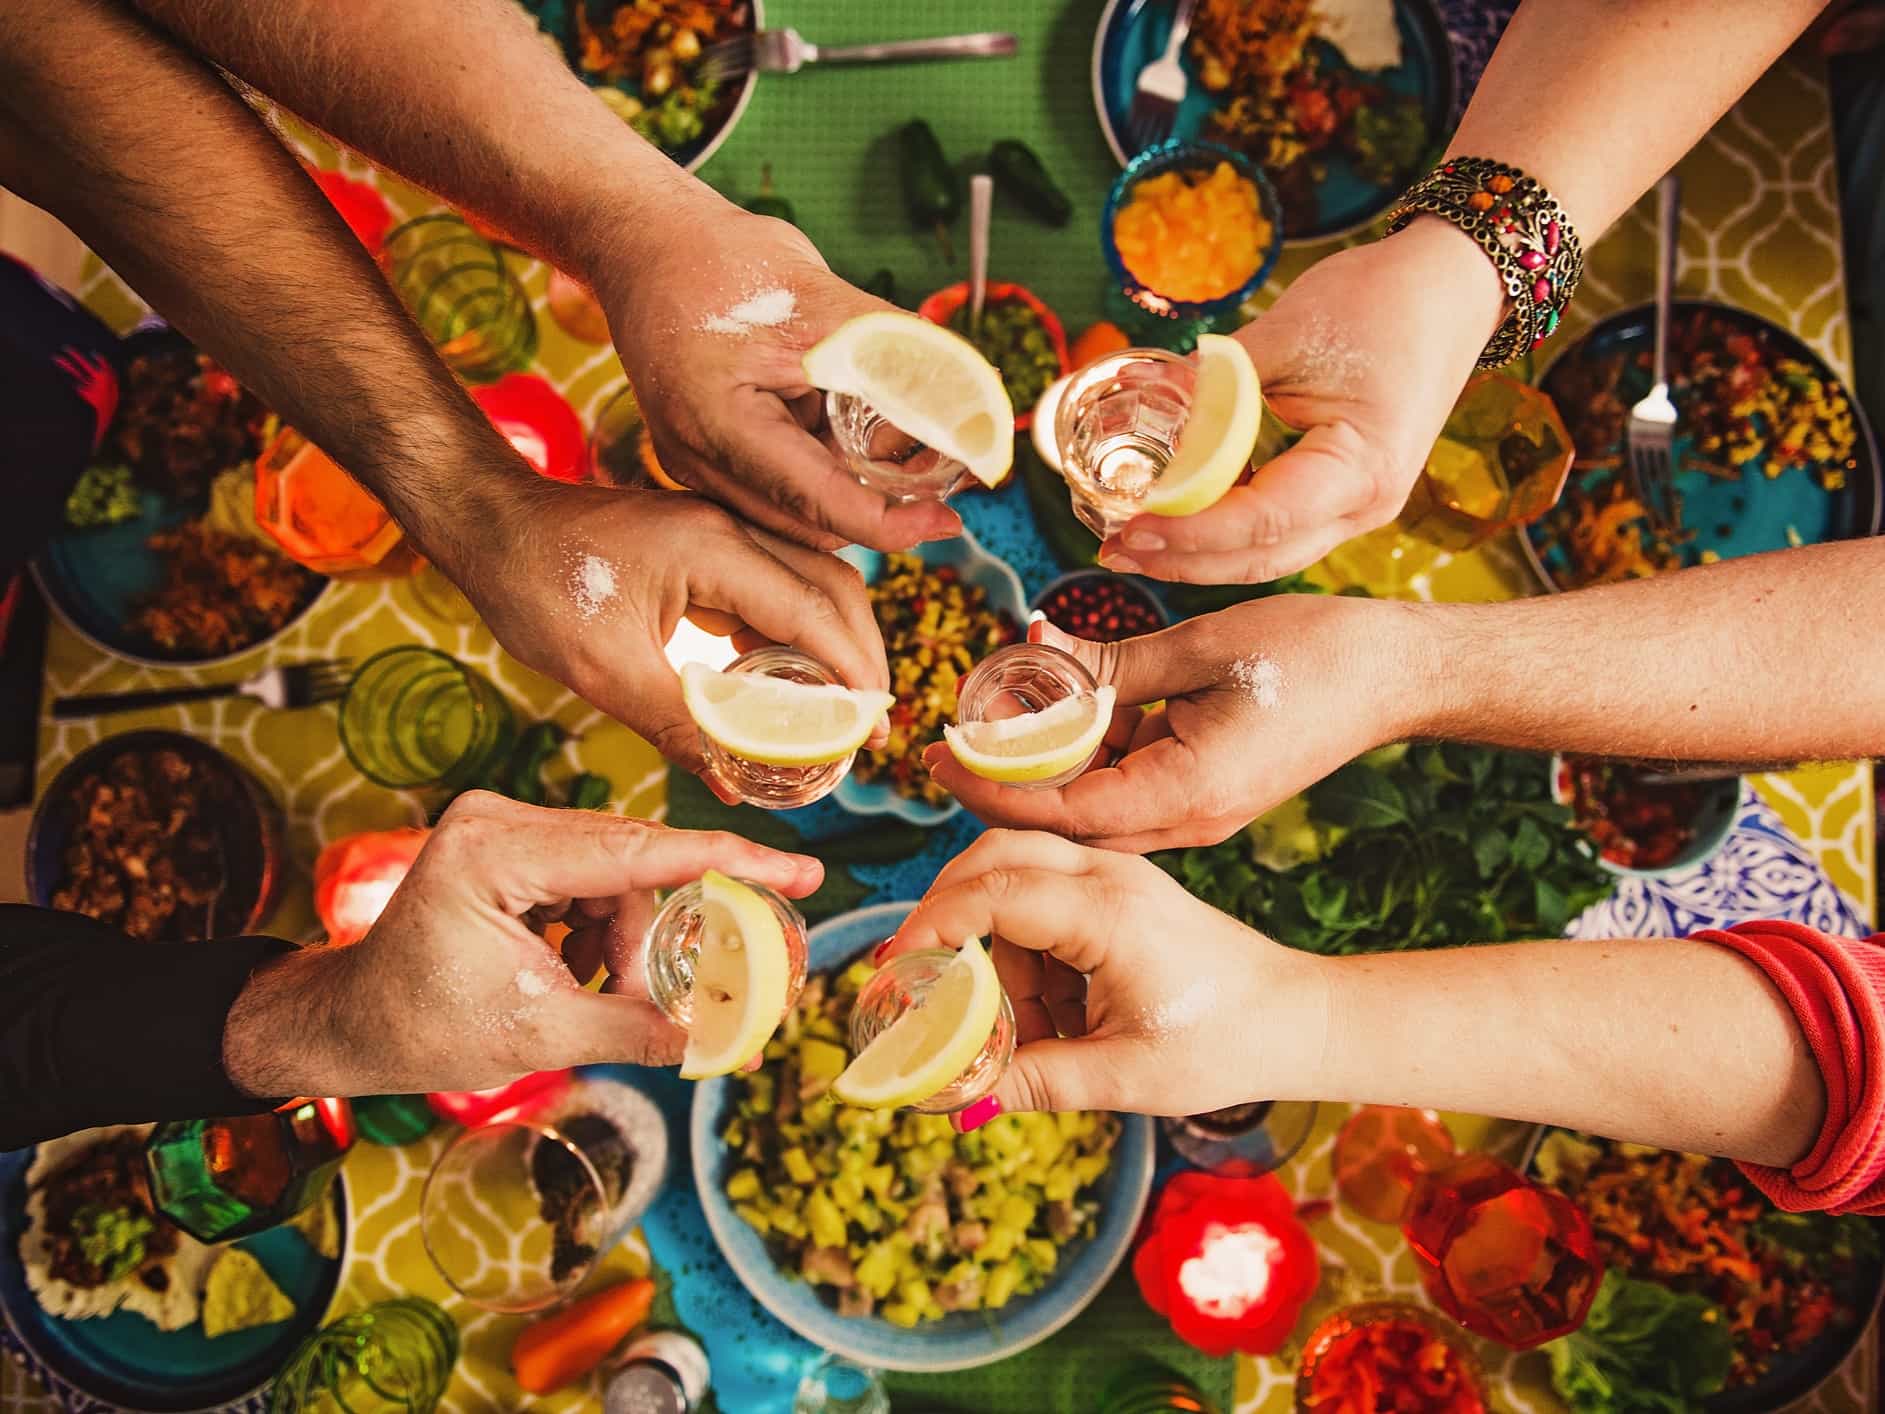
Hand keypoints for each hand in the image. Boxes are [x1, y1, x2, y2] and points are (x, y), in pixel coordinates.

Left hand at [223, 793, 824, 1096]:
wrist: (351, 1023)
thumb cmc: (421, 1029)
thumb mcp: (536, 1038)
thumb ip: (634, 1029)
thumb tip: (721, 1043)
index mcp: (493, 852)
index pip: (637, 851)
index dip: (728, 863)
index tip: (798, 871)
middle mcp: (499, 818)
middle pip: (632, 863)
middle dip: (664, 932)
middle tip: (695, 989)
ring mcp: (502, 824)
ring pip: (618, 872)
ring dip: (630, 938)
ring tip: (610, 999)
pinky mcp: (508, 842)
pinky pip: (591, 874)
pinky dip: (604, 927)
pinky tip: (582, 972)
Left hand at [446, 479, 888, 784]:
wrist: (491, 522)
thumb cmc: (536, 584)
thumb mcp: (604, 670)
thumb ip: (677, 723)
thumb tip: (730, 781)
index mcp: (713, 549)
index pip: (813, 611)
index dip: (853, 674)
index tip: (872, 729)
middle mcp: (730, 530)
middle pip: (833, 587)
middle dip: (862, 656)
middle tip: (867, 724)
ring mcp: (719, 530)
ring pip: (810, 582)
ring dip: (833, 642)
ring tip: (838, 708)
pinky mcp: (704, 542)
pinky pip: (771, 584)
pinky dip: (793, 632)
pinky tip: (784, 680)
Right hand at [590, 189, 962, 551]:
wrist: (645, 241)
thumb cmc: (716, 259)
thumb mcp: (820, 298)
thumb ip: (893, 353)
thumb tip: (971, 398)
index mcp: (717, 424)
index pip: (820, 502)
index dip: (892, 522)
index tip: (948, 520)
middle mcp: (698, 460)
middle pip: (810, 523)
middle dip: (881, 505)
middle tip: (943, 470)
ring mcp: (698, 464)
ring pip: (797, 513)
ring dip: (855, 487)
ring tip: (902, 436)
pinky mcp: (708, 456)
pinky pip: (779, 489)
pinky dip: (826, 469)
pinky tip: (855, 427)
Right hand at [884, 831, 1324, 1122]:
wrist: (1296, 1018)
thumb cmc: (1221, 1044)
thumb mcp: (1122, 1076)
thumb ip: (1034, 1080)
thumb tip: (957, 1097)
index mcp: (1107, 912)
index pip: (993, 892)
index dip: (934, 926)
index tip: (901, 971)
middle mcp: (1108, 875)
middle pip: (993, 856)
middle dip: (948, 911)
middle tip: (924, 975)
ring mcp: (1116, 876)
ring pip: (1016, 878)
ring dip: (999, 947)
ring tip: (1036, 1029)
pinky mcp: (1120, 890)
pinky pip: (1045, 898)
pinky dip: (1029, 949)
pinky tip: (1060, 1013)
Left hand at [926, 594, 1421, 850]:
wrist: (1396, 674)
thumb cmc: (1312, 655)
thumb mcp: (1197, 647)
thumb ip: (1111, 666)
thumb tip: (1036, 657)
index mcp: (1182, 793)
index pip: (1058, 809)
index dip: (990, 786)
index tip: (937, 756)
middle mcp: (1185, 820)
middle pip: (1066, 819)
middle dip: (1006, 781)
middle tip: (951, 735)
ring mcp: (1197, 812)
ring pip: (1094, 803)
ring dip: (1047, 762)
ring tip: (1002, 704)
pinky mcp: (1204, 793)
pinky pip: (1127, 786)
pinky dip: (1090, 752)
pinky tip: (1066, 705)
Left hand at [1099, 218, 1503, 582]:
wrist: (1452, 290)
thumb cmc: (1382, 302)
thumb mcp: (1287, 334)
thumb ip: (1214, 381)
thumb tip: (1138, 398)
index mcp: (1361, 469)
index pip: (1260, 522)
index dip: (1190, 531)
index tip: (1131, 525)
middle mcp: (1365, 506)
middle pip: (1260, 558)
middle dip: (1183, 561)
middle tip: (1113, 549)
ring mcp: (1357, 507)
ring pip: (1266, 554)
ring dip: (1199, 554)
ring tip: (1132, 543)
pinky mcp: (1342, 496)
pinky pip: (1276, 530)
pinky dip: (1224, 531)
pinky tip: (1177, 521)